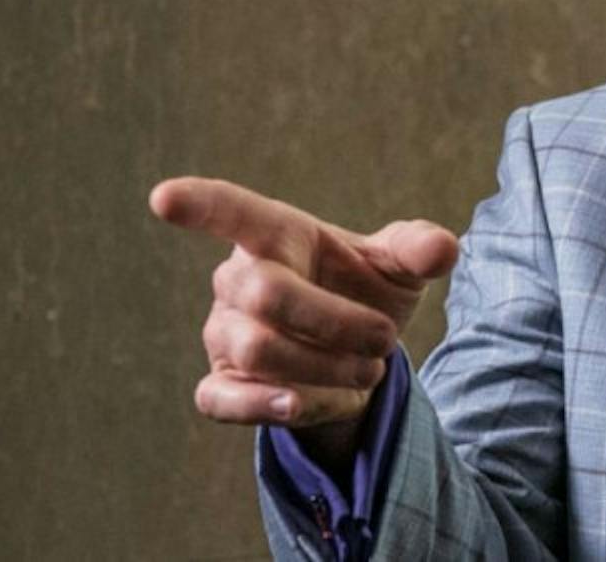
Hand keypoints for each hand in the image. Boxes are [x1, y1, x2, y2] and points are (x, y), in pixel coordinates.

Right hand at [149, 177, 458, 438]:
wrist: (362, 359)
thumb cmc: (370, 291)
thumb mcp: (402, 266)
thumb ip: (418, 250)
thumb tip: (442, 248)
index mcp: (277, 236)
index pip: (232, 212)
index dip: (199, 205)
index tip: (163, 198)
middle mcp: (238, 280)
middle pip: (268, 294)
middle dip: (337, 321)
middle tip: (385, 338)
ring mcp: (224, 334)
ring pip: (258, 351)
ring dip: (324, 365)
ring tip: (367, 369)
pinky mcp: (222, 386)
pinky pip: (222, 400)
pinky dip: (265, 405)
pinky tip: (300, 403)